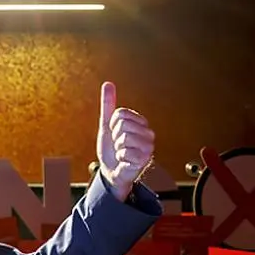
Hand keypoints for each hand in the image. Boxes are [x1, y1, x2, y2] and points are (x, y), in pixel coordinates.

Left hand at [97, 82, 155, 201]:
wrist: (112, 171)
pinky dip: (121, 157)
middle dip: (114, 136)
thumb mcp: (106, 125)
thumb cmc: (111, 149)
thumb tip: (108, 84)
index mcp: (139, 122)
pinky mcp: (145, 159)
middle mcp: (147, 133)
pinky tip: (125, 160)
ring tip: (122, 152)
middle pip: (122, 124)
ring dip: (117, 147)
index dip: (112, 125)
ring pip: (124, 137)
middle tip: (118, 145)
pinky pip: (125, 151)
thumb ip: (108, 105)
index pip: (120, 113)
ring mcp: (148, 146)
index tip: (115, 134)